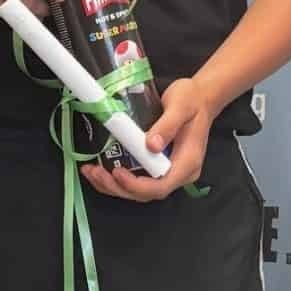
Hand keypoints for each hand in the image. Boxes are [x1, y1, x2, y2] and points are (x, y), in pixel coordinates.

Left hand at [81, 76, 213, 203]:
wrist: (199, 97)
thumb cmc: (192, 100)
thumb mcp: (181, 106)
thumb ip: (167, 125)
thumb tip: (151, 145)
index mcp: (187, 163)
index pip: (161, 185)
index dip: (137, 185)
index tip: (117, 172)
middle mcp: (178, 173)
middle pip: (147, 193)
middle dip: (118, 187)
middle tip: (96, 172)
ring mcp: (168, 171)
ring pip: (139, 189)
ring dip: (113, 185)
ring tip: (91, 172)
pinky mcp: (157, 166)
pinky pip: (137, 178)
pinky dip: (116, 178)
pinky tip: (98, 168)